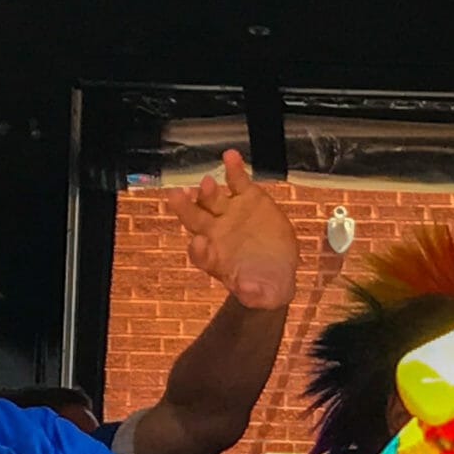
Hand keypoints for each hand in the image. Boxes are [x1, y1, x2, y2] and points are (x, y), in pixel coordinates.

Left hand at [166, 149, 299, 310]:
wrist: (276, 270)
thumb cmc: (262, 286)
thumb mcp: (262, 296)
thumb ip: (253, 294)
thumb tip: (247, 292)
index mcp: (214, 258)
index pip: (200, 253)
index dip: (199, 250)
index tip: (200, 245)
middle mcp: (215, 232)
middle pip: (194, 218)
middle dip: (185, 208)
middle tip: (177, 196)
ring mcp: (229, 212)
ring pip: (212, 198)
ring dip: (207, 191)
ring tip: (207, 183)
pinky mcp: (247, 198)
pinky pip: (237, 180)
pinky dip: (233, 168)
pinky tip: (230, 156)